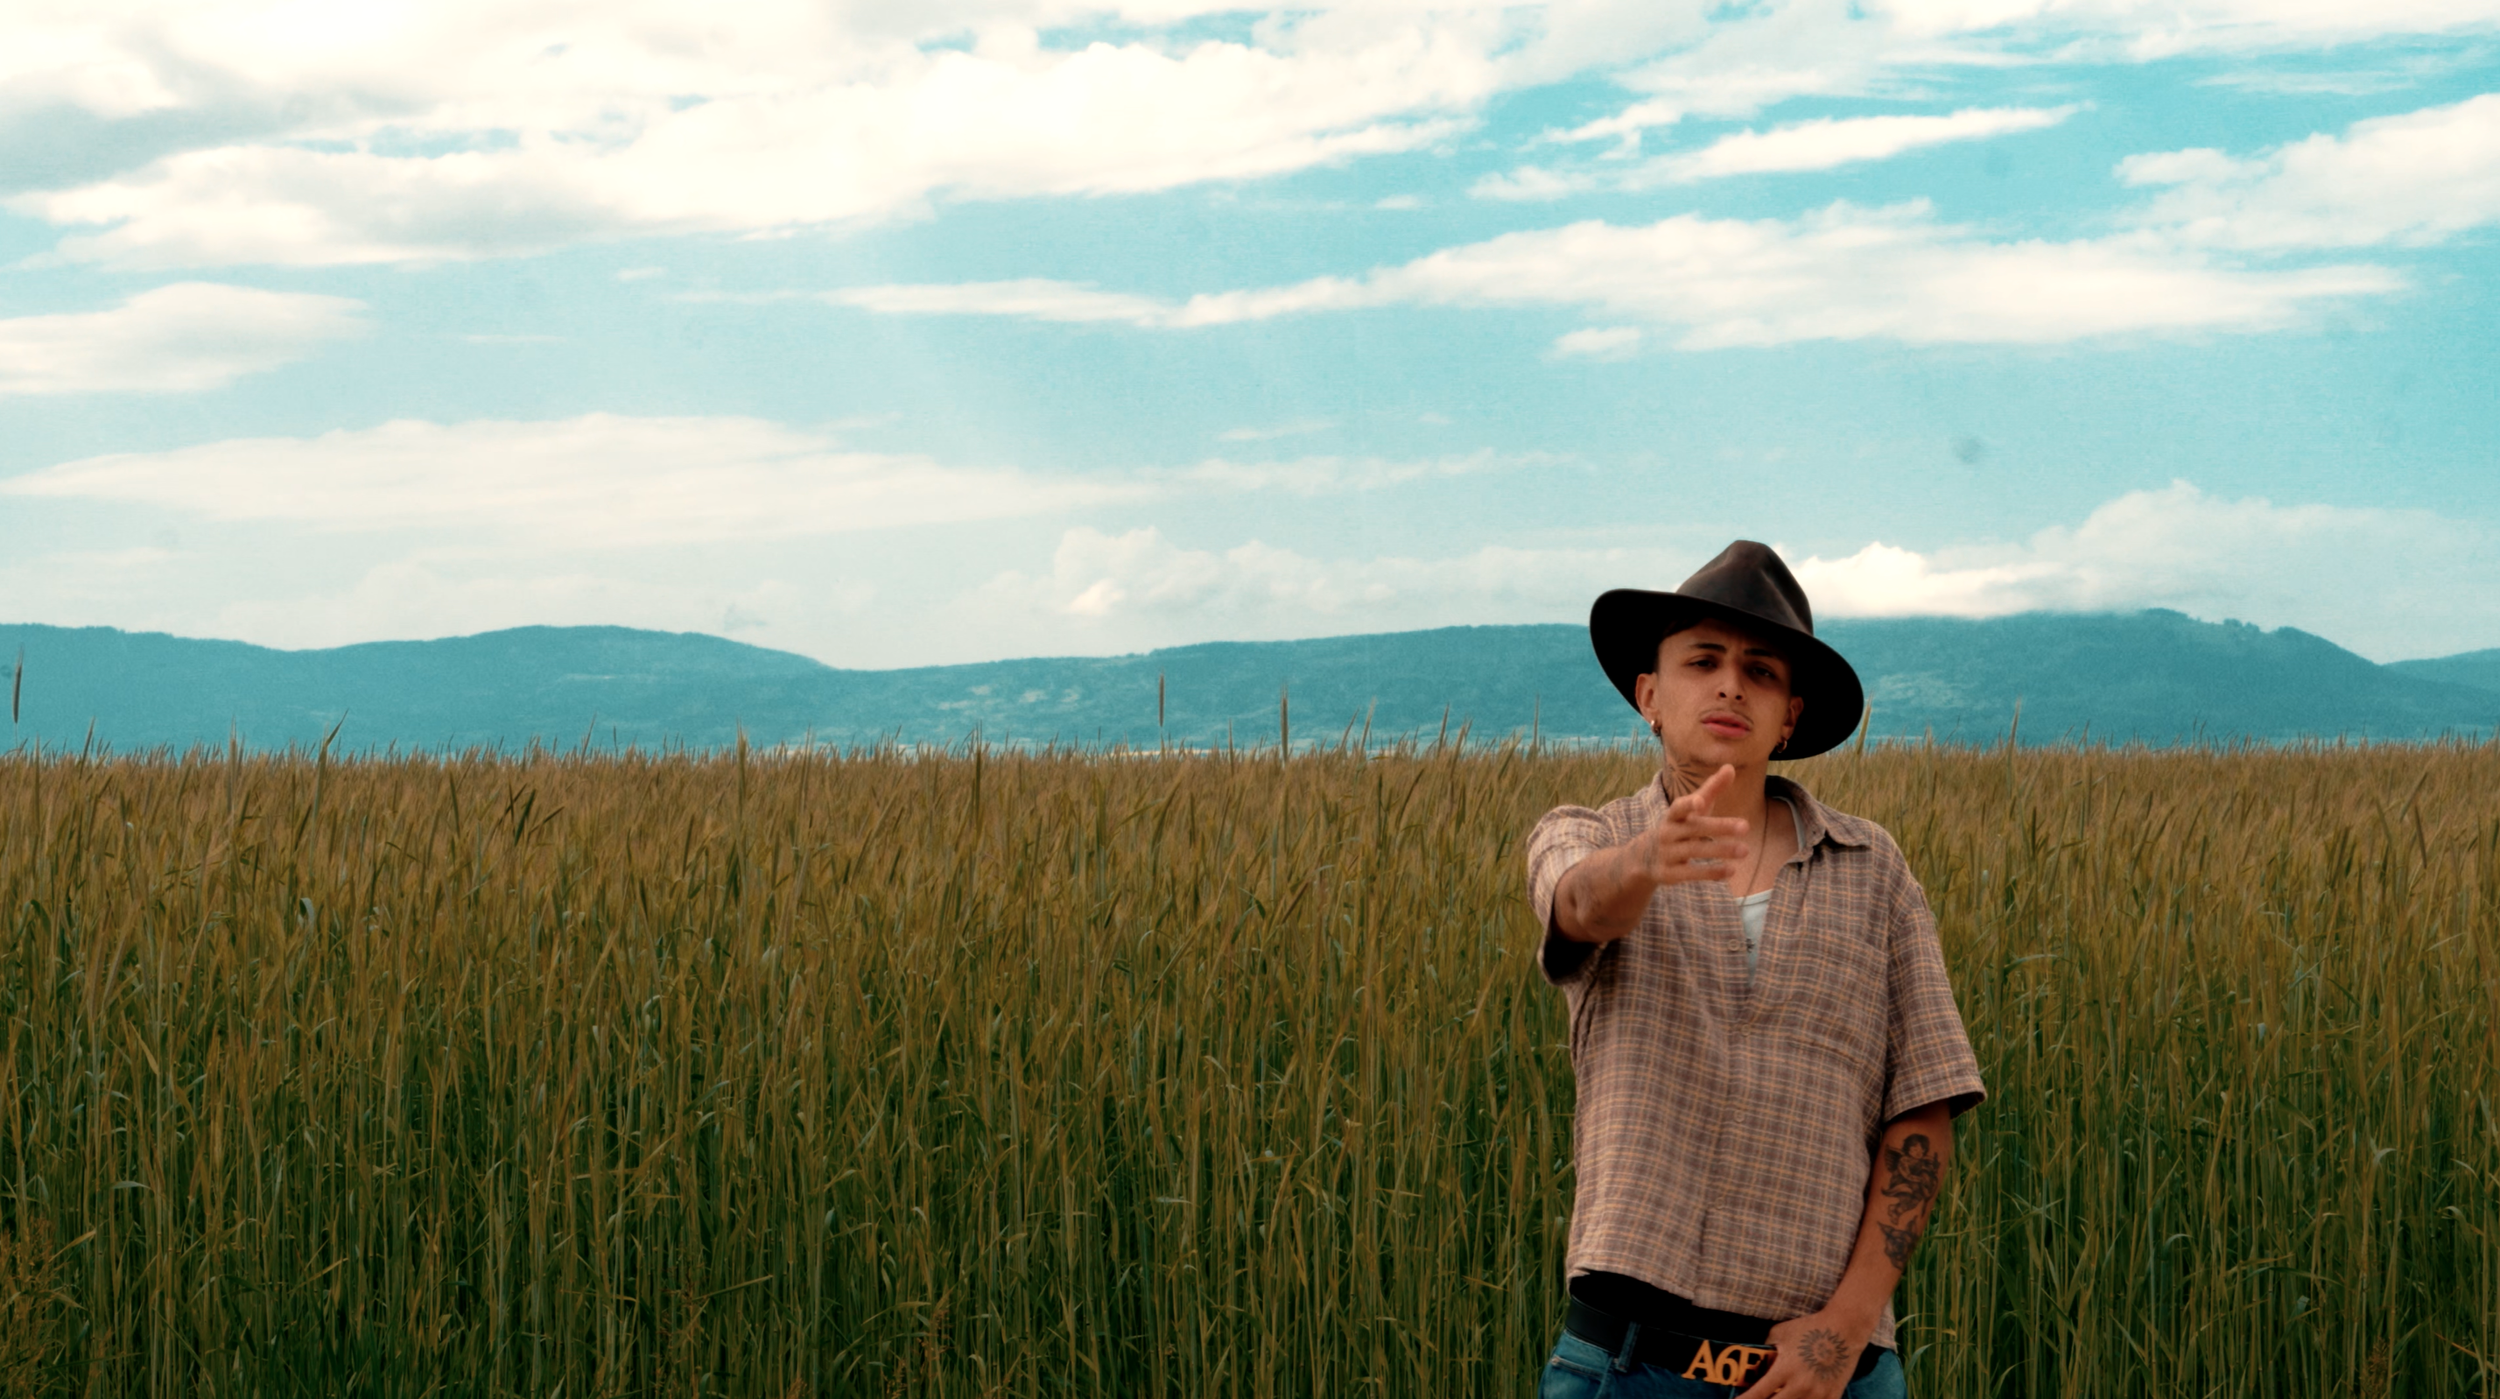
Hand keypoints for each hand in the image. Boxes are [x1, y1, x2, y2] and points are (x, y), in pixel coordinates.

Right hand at [1640, 764, 1749, 887]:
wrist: (1643, 858)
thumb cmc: (1678, 826)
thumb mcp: (1692, 809)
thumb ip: (1711, 789)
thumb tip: (1730, 767)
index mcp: (1673, 815)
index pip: (1678, 807)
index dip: (1688, 804)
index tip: (1701, 802)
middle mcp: (1668, 833)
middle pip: (1694, 829)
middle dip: (1719, 827)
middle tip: (1746, 826)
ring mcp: (1667, 854)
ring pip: (1695, 851)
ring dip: (1721, 850)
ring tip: (1745, 850)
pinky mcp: (1669, 874)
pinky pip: (1691, 873)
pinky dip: (1711, 872)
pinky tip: (1731, 871)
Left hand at [1730, 1309, 1870, 1398]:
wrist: (1845, 1330)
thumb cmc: (1810, 1328)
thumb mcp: (1780, 1333)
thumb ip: (1766, 1350)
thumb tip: (1754, 1363)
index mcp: (1785, 1369)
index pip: (1758, 1394)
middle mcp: (1800, 1385)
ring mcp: (1818, 1394)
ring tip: (1779, 1396)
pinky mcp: (1832, 1397)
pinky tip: (1798, 1397)